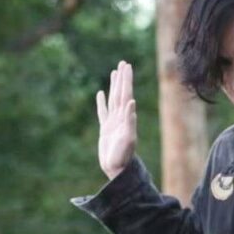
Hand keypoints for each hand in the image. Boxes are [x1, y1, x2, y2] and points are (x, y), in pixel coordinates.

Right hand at [97, 61, 137, 179]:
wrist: (118, 169)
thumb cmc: (123, 156)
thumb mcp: (128, 138)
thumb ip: (130, 121)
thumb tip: (132, 102)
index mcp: (126, 117)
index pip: (126, 94)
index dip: (126, 80)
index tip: (127, 66)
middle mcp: (121, 117)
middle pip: (121, 93)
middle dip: (122, 79)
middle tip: (123, 63)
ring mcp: (113, 122)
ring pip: (113, 100)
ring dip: (114, 86)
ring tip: (114, 73)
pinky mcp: (106, 129)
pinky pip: (103, 112)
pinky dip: (102, 102)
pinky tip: (101, 94)